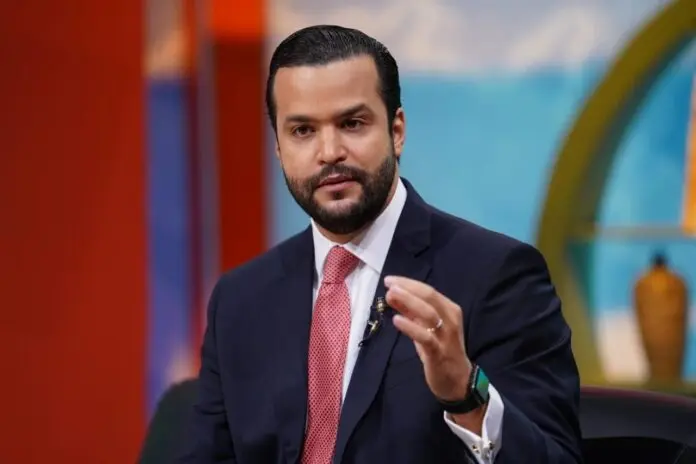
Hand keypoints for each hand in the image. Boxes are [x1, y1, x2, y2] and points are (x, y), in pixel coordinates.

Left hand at [384, 275, 471, 401]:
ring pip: (429, 313)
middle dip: (408, 288)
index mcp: (449, 310)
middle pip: (430, 297)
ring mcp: (446, 336)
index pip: (428, 291)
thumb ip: (412, 312)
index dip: (408, 283)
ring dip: (408, 302)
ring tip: (390, 295)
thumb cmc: (441, 350)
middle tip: (388, 284)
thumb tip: (393, 294)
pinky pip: (425, 337)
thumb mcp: (426, 328)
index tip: (390, 280)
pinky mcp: (439, 353)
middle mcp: (450, 320)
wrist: (458, 381)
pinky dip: (410, 327)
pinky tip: (396, 320)